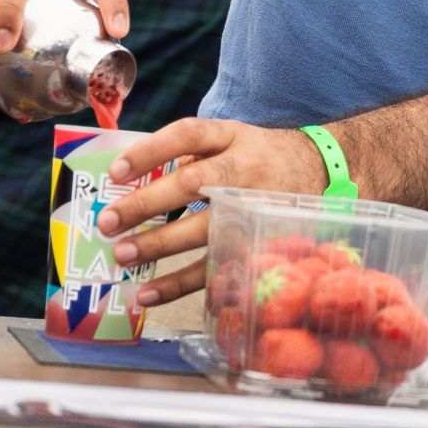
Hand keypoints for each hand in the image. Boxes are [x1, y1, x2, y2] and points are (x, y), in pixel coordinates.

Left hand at [97, 118, 327, 308]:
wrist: (319, 170)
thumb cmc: (257, 155)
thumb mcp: (230, 136)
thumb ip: (189, 150)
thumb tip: (132, 177)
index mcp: (232, 137)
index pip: (189, 134)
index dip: (151, 151)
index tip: (115, 171)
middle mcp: (244, 170)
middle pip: (191, 183)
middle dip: (146, 203)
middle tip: (108, 220)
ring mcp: (251, 209)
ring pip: (202, 229)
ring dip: (159, 245)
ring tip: (121, 254)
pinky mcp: (254, 245)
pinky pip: (214, 267)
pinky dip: (178, 285)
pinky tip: (147, 293)